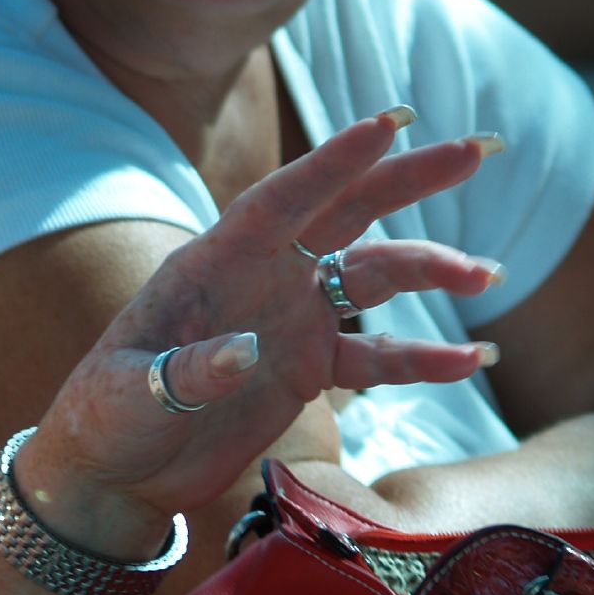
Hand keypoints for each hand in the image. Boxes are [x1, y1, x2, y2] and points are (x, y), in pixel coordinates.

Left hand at [20, 112, 505, 540]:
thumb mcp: (130, 395)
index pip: (278, 201)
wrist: (115, 469)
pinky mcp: (306, 366)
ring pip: (372, 277)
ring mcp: (287, 317)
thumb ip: (185, 373)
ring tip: (486, 274)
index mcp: (211, 263)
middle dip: (405, 180)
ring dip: (430, 269)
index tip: (385, 124)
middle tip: (474, 150)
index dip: (330, 164)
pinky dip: (423, 358)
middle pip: (342, 214)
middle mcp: (258, 276)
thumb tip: (245, 351)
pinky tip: (473, 360)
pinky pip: (376, 355)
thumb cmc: (106, 417)